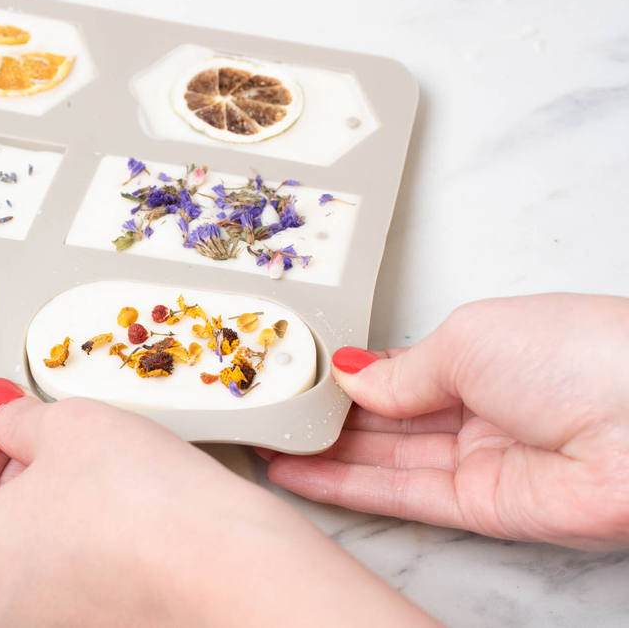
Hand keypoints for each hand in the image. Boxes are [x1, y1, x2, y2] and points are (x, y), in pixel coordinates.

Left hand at [0, 380, 431, 626]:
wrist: (226, 567)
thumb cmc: (146, 507)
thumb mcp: (71, 424)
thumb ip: (21, 418)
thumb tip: (3, 414)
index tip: (9, 423)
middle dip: (20, 476)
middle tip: (61, 441)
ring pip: (31, 557)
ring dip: (55, 511)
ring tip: (104, 474)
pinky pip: (73, 583)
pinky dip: (88, 548)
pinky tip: (128, 516)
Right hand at [264, 294, 628, 549]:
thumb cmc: (580, 354)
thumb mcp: (468, 339)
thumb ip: (401, 371)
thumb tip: (353, 379)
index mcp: (485, 355)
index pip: (400, 371)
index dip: (350, 375)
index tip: (300, 375)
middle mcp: (480, 409)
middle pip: (387, 419)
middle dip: (329, 416)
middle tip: (271, 411)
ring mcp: (478, 461)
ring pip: (384, 460)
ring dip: (324, 454)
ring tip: (269, 443)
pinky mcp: (478, 509)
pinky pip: (399, 495)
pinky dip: (344, 485)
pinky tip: (301, 473)